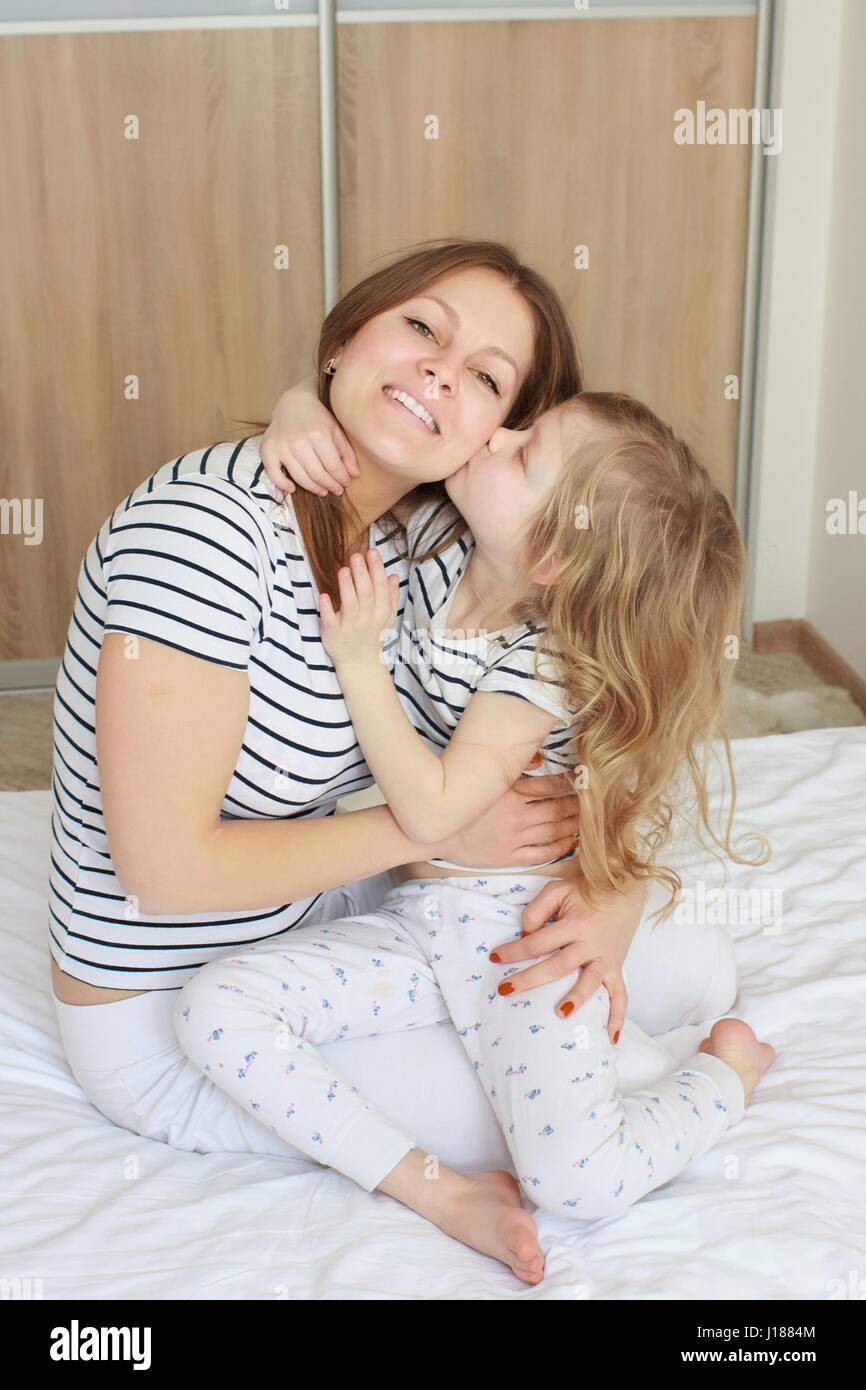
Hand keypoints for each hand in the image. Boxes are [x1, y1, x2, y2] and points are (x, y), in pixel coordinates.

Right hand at [261, 380, 359, 496]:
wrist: (294, 402)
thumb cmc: (318, 417)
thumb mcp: (336, 430)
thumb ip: (346, 452)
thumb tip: (354, 474)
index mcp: (318, 434)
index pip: (333, 466)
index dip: (341, 478)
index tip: (346, 483)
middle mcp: (298, 441)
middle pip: (317, 474)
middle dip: (330, 486)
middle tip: (336, 490)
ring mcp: (281, 446)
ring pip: (300, 477)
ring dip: (313, 488)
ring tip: (323, 491)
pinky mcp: (268, 448)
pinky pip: (273, 473)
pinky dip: (282, 484)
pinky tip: (292, 488)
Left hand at [320, 550, 399, 664]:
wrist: (360, 663)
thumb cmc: (372, 635)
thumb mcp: (386, 617)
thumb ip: (390, 596)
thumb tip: (393, 576)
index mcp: (381, 612)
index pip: (381, 587)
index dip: (376, 570)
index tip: (372, 552)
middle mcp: (367, 618)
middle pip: (366, 593)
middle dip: (362, 573)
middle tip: (356, 555)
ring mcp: (350, 626)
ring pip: (350, 604)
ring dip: (347, 586)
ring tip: (343, 569)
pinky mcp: (333, 633)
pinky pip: (330, 620)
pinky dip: (327, 608)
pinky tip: (324, 595)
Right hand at [433, 768, 579, 870]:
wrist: (437, 832)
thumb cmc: (461, 804)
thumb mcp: (485, 781)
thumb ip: (512, 770)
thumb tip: (540, 759)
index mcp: (509, 794)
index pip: (548, 787)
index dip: (568, 783)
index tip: (580, 780)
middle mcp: (515, 817)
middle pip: (556, 810)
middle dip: (576, 806)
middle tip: (592, 802)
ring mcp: (513, 839)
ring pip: (553, 831)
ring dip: (572, 825)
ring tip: (586, 820)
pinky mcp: (510, 857)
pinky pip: (542, 853)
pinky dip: (559, 848)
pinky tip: (571, 842)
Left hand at [488, 876, 646, 1038]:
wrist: (624, 888)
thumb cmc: (587, 890)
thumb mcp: (558, 890)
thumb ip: (538, 909)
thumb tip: (525, 934)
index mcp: (576, 924)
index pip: (538, 942)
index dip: (514, 950)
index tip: (496, 958)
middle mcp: (592, 944)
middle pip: (557, 967)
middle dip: (529, 979)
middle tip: (505, 989)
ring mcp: (606, 958)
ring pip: (588, 983)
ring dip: (575, 999)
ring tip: (558, 1013)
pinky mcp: (616, 967)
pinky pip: (620, 995)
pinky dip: (618, 1016)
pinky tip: (611, 1037)